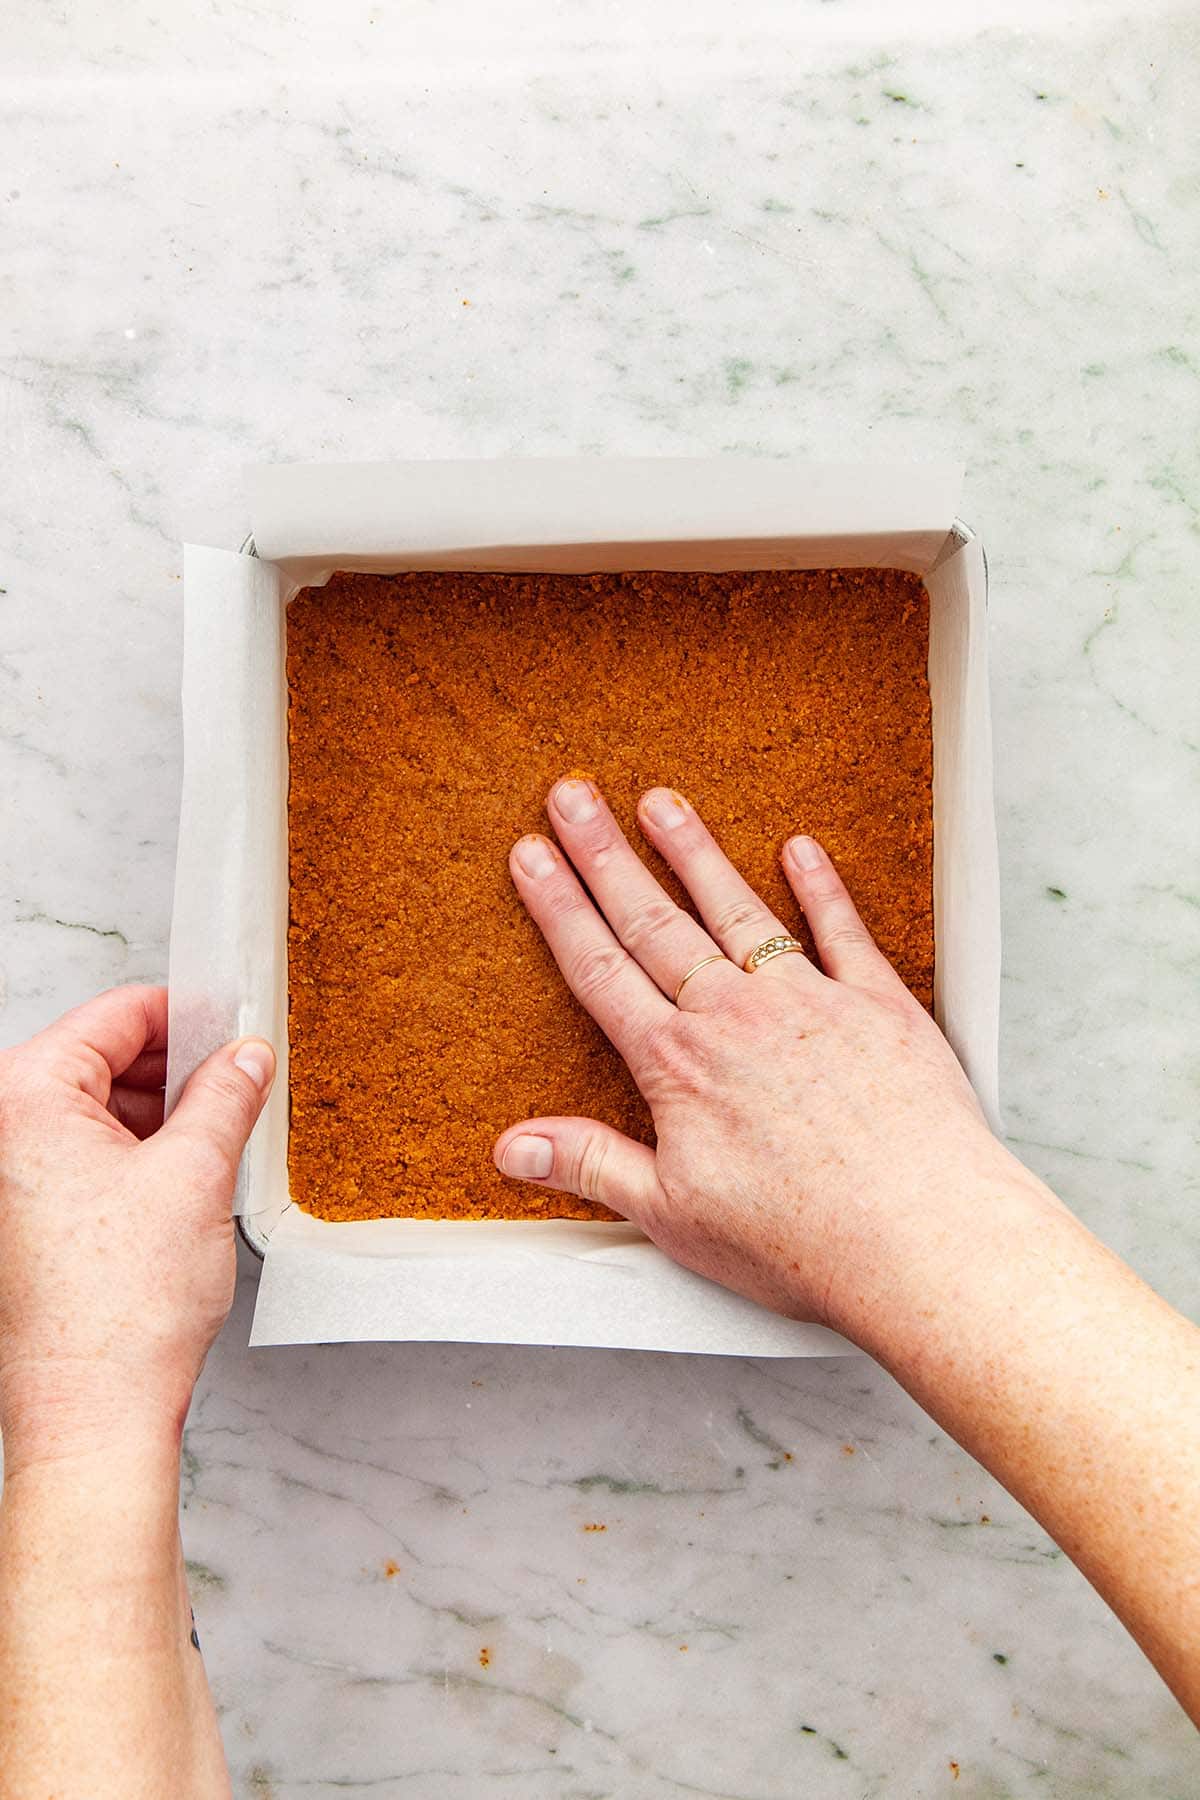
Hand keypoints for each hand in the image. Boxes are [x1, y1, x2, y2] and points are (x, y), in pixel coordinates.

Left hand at [0, 986, 273, 1471]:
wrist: (93, 1413)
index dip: (186, 1013)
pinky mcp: (20, 1221)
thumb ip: (226, 1095)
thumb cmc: (119, 1312)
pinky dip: (135, 1156)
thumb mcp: (197, 1174)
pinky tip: (185, 1179)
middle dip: (175, 1069)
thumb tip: (245, 1058)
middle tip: (239, 1080)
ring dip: (159, 1116)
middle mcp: (0, 1133)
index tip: (232, 1019)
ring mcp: (5, 1181)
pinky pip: (84, 1157)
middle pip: (100, 1060)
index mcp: (23, 1097)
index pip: (115, 1015)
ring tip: (219, 1138)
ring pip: (95, 1111)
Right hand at [494, 780, 1045, 1339]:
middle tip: (572, 795)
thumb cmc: (799, 1240)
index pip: (599, 969)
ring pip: (737, 909)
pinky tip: (800, 849)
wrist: (919, 1236)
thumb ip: (591, 1165)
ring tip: (661, 801)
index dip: (558, 907)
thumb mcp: (672, 1215)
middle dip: (605, 854)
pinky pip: (842, 930)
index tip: (530, 854)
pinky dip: (820, 887)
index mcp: (677, 1064)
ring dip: (694, 851)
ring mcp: (808, 1000)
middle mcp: (735, 1016)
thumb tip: (511, 1147)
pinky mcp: (879, 1005)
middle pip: (654, 921)